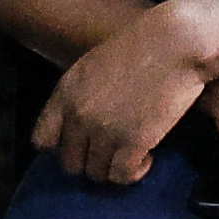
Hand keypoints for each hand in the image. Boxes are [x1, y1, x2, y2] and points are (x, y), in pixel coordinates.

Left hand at [36, 9, 213, 183]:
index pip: (42, 139)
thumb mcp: (96, 64)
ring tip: (131, 154)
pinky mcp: (132, 143)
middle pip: (70, 163)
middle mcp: (78, 115)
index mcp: (65, 92)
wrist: (176, 43)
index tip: (82, 144)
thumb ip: (81, 94)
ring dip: (114, 168)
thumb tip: (81, 121)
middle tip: (112, 153)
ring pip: (96, 174)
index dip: (62, 147)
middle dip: (90, 161)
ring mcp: (103, 131)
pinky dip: (134, 173)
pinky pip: (122, 176)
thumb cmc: (143, 44)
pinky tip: (146, 158)